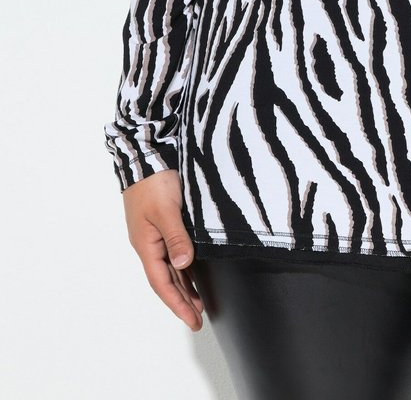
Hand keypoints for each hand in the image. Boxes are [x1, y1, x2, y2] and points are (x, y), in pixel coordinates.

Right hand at [123, 169, 203, 330]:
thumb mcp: (166, 210)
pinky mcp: (162, 224)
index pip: (162, 283)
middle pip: (166, 280)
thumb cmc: (153, 182)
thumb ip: (176, 237)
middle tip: (197, 320)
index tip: (192, 319)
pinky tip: (192, 272)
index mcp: (146, 245)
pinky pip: (173, 254)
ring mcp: (154, 235)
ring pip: (170, 268)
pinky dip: (183, 268)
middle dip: (181, 301)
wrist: (145, 156)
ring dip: (184, 286)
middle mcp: (149, 244)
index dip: (177, 303)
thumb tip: (183, 265)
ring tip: (197, 304)